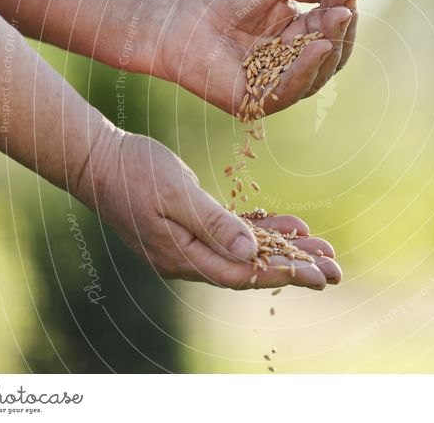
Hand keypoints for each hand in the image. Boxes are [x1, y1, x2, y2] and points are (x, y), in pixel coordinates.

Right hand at [91, 131, 341, 288]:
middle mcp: (189, 258)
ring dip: (286, 249)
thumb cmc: (133, 172)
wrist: (96, 158)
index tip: (320, 275)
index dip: (284, 274)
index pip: (243, 274)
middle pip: (252, 268)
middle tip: (337, 270)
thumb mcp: (176, 194)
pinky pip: (234, 234)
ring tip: (323, 247)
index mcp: (184, 256)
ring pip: (248, 252)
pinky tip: (290, 226)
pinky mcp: (191, 226)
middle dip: (297, 267)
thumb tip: (251, 253)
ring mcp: (189, 243)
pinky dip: (262, 230)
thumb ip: (213, 224)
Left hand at [157, 0, 365, 114]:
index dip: (343, 13)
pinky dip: (307, 69)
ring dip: (330, 49)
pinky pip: (290, 91)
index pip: (331, 29)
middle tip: (346, 9)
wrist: (176, 12)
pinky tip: (319, 46)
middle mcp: (288, 63)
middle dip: (341, 31)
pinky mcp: (256, 102)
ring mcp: (273, 85)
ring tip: (336, 22)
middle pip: (331, 56)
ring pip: (317, 76)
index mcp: (294, 34)